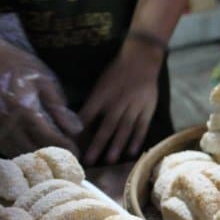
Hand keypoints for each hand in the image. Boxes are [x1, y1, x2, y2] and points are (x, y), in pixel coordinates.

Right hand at [0, 39, 83, 156]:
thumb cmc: (18, 67)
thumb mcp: (44, 80)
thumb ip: (59, 107)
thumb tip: (77, 130)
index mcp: (24, 109)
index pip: (50, 139)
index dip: (65, 147)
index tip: (77, 151)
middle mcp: (6, 124)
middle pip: (35, 151)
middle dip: (53, 154)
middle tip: (66, 155)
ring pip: (20, 154)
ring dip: (36, 156)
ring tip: (51, 153)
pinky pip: (6, 151)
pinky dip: (20, 151)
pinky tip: (31, 146)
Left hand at [80, 38, 162, 165]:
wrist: (141, 59)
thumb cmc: (117, 72)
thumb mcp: (101, 84)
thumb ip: (93, 103)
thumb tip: (80, 122)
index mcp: (102, 94)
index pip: (88, 114)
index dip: (80, 130)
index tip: (73, 145)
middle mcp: (117, 102)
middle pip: (106, 126)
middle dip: (96, 144)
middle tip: (88, 161)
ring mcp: (133, 106)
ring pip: (124, 129)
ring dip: (116, 145)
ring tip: (109, 161)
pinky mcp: (147, 109)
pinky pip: (141, 127)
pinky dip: (136, 140)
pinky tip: (131, 152)